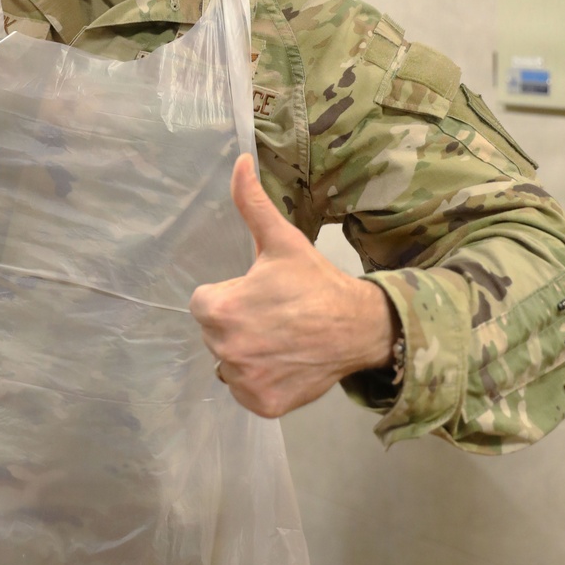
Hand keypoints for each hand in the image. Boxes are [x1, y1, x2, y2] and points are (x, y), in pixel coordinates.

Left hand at [189, 154, 395, 417]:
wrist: (360, 327)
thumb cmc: (315, 282)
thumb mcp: (281, 240)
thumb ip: (251, 202)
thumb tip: (237, 160)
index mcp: (219, 310)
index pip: (204, 304)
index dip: (230, 296)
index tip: (259, 294)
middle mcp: (225, 351)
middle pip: (215, 334)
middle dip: (238, 324)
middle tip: (274, 315)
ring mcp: (244, 382)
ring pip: (230, 363)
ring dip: (248, 353)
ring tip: (281, 338)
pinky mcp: (262, 404)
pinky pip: (246, 390)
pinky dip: (261, 381)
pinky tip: (285, 362)